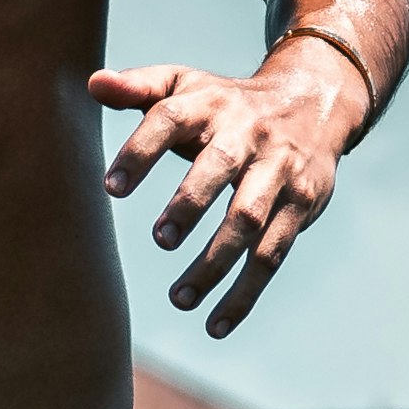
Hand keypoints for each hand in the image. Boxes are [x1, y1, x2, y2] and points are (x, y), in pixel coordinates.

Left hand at [90, 38, 367, 338]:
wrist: (314, 101)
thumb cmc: (228, 102)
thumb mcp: (187, 84)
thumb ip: (138, 88)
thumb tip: (93, 84)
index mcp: (210, 104)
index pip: (170, 119)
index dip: (141, 151)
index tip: (110, 188)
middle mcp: (249, 134)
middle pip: (222, 167)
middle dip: (191, 203)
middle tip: (160, 239)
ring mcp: (279, 171)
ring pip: (249, 219)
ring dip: (216, 261)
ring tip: (178, 298)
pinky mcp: (301, 205)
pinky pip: (272, 254)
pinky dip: (245, 293)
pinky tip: (216, 324)